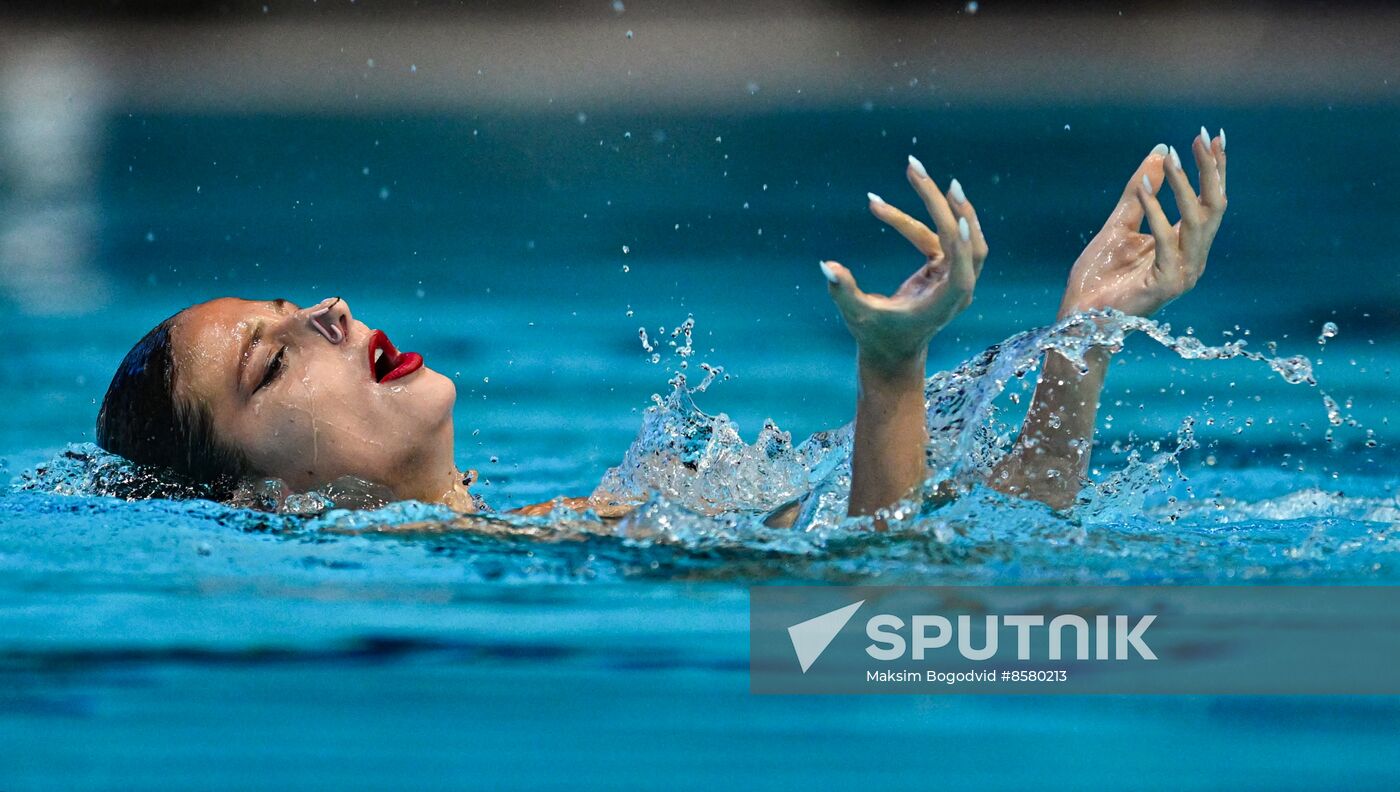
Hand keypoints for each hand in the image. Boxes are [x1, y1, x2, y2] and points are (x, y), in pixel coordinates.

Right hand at [820, 156, 988, 370]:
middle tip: (921, 173)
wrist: (892, 355)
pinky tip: (877, 206)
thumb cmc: (875, 338)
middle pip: (967, 240)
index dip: (961, 242)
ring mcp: (953, 276)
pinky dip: (908, 222)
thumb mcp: (857, 316)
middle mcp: (958, 287)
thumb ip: (843, 291)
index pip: (962, 268)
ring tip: (914, 171)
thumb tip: (826, 265)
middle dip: (948, 205)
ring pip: (958, 233)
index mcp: (946, 301)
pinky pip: (932, 237)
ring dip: (938, 203)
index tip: (957, 216)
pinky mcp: (943, 269)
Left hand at [1059, 129, 1227, 319]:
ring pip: (1198, 222)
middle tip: (1200, 137)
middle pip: (1214, 207)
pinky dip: (1156, 213)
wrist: (1079, 316)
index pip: (1208, 201)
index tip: (1212, 135)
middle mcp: (1191, 259)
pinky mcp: (1166, 285)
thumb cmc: (1099, 276)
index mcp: (1184, 245)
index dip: (1214, 168)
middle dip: (1210, 170)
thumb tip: (1159, 153)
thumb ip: (1140, 193)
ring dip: (1184, 187)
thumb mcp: (1119, 224)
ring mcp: (1183, 273)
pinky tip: (1143, 190)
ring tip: (1171, 158)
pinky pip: (1167, 242)